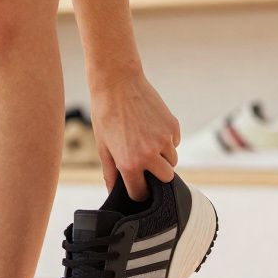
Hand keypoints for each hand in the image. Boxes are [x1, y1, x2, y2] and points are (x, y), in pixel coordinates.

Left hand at [90, 73, 179, 200]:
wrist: (118, 83)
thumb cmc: (105, 114)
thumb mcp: (103, 146)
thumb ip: (110, 172)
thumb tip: (113, 191)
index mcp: (129, 163)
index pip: (141, 193)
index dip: (139, 192)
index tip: (138, 188)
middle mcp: (150, 154)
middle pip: (166, 178)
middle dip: (156, 175)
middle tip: (144, 163)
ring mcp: (164, 140)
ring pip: (172, 161)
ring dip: (163, 157)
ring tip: (145, 142)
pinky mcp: (173, 126)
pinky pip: (175, 143)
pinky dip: (167, 141)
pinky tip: (151, 128)